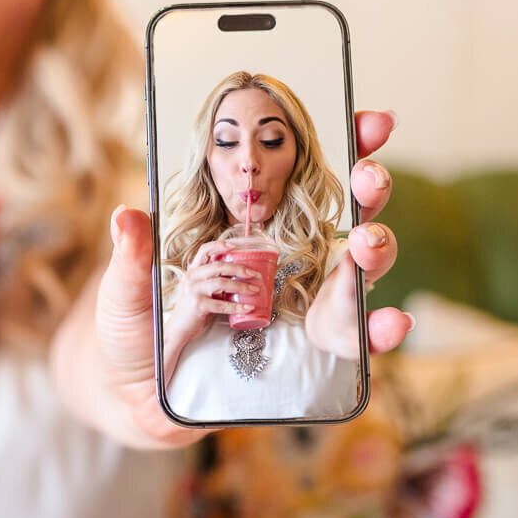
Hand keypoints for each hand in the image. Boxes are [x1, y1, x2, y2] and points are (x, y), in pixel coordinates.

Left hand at [94, 110, 411, 446]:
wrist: (139, 399)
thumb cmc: (136, 334)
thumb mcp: (127, 293)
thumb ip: (132, 259)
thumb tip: (126, 217)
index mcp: (254, 232)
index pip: (306, 181)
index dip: (346, 147)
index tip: (369, 118)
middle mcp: (292, 263)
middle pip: (346, 217)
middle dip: (369, 189)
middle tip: (368, 176)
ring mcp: (308, 309)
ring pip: (361, 273)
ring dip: (377, 251)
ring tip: (366, 244)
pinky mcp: (314, 358)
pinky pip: (356, 342)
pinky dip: (381, 330)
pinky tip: (391, 321)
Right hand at [163, 240, 262, 361]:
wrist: (179, 327)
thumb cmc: (193, 308)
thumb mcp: (200, 289)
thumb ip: (213, 281)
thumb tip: (239, 276)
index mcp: (193, 271)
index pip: (205, 250)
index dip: (220, 245)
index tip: (235, 246)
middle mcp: (192, 277)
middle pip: (219, 266)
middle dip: (240, 269)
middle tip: (254, 274)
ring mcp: (194, 290)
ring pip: (222, 283)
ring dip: (242, 286)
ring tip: (255, 290)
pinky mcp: (198, 305)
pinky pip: (222, 304)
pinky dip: (237, 306)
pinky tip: (248, 307)